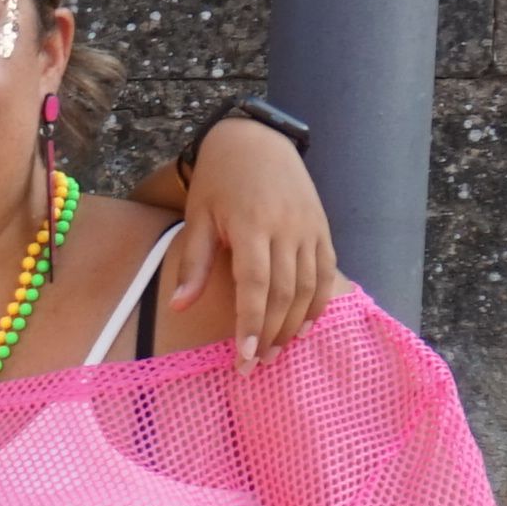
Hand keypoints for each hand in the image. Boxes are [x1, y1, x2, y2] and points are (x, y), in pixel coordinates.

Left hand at [164, 114, 338, 363]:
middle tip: (257, 365)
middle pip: (284, 292)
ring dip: (295, 324)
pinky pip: (327, 271)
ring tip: (278, 351)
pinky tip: (307, 324)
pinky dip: (320, 301)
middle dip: (271, 333)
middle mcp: (286, 229)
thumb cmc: (218, 181)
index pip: (255, 285)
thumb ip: (194, 264)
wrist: (255, 140)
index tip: (244, 356)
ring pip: (308, 286)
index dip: (251, 323)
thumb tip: (179, 307)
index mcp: (252, 226)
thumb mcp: (198, 217)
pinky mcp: (322, 228)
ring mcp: (309, 228)